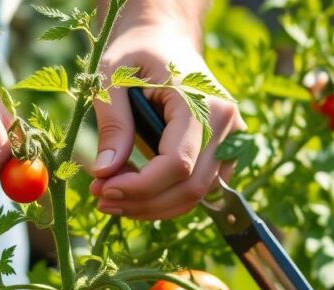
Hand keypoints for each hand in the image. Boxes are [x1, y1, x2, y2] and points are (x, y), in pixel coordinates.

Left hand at [90, 20, 244, 219]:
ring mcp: (232, 138)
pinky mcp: (227, 151)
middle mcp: (226, 122)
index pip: (178, 163)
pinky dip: (167, 198)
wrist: (166, 39)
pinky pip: (201, 189)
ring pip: (197, 195)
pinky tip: (136, 191)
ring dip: (153, 206)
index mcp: (200, 100)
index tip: (103, 189)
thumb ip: (113, 123)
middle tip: (101, 199)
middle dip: (142, 202)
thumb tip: (105, 173)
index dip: (140, 187)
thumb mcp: (112, 77)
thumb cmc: (136, 53)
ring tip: (113, 198)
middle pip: (190, 188)